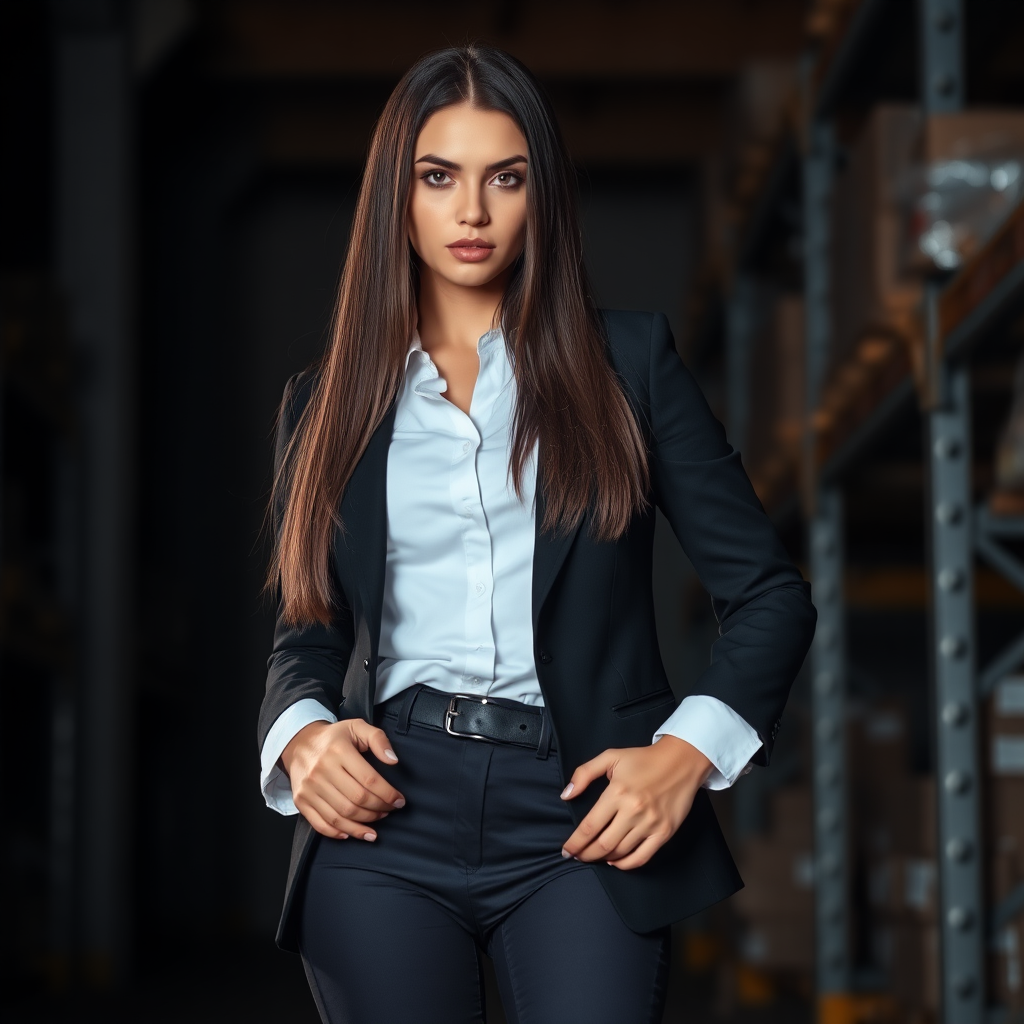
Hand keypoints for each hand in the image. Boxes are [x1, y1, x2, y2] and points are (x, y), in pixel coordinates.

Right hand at [280, 719, 405, 841]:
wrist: (299, 743)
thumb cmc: (334, 737)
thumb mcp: (357, 727)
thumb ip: (378, 739)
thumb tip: (393, 760)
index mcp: (339, 751)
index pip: (369, 779)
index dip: (388, 794)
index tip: (399, 801)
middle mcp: (322, 770)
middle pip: (356, 800)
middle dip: (378, 810)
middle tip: (389, 810)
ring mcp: (309, 787)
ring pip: (340, 816)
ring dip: (362, 825)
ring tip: (376, 826)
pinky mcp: (301, 800)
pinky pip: (320, 823)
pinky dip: (338, 833)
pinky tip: (352, 833)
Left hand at [560, 735, 712, 869]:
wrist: (681, 761)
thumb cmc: (643, 759)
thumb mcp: (611, 757)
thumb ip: (584, 773)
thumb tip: (566, 795)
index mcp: (617, 792)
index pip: (589, 826)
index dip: (575, 842)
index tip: (566, 850)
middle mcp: (633, 811)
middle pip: (603, 844)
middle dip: (586, 854)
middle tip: (577, 856)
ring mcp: (650, 824)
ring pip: (620, 852)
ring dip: (603, 858)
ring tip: (594, 856)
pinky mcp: (664, 833)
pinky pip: (642, 857)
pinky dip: (626, 864)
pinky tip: (615, 861)